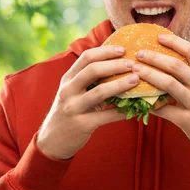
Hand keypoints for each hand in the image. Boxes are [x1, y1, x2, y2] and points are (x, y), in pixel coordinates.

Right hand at [36, 45, 137, 159]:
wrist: (53, 140)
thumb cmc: (69, 110)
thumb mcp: (72, 91)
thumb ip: (88, 79)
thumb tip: (118, 64)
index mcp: (68, 79)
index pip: (86, 57)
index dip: (105, 51)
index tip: (123, 50)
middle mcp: (68, 90)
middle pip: (92, 71)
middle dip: (115, 65)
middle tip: (132, 64)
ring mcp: (73, 107)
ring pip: (99, 92)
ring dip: (120, 84)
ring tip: (136, 80)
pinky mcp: (82, 124)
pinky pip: (106, 116)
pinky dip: (121, 111)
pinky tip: (134, 109)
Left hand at [133, 34, 189, 155]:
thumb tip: (169, 60)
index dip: (174, 42)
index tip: (158, 37)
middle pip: (176, 66)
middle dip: (155, 57)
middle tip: (139, 53)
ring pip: (168, 84)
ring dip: (149, 75)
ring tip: (135, 70)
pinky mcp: (188, 121)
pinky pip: (164, 110)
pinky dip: (150, 104)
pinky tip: (138, 99)